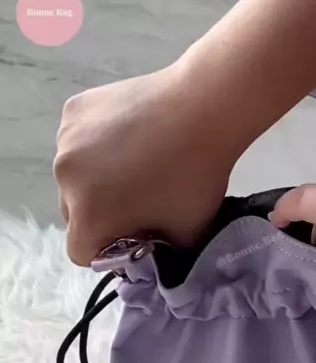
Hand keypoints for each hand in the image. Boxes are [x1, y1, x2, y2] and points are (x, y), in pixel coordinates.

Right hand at [54, 61, 234, 265]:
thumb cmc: (194, 176)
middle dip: (99, 215)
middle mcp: (65, 178)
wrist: (203, 107)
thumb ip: (159, 255)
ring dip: (94, 180)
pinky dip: (95, 146)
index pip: (81, 252)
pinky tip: (126, 136)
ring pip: (74, 176)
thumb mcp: (184, 233)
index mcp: (88, 215)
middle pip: (73, 214)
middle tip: (134, 202)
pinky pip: (77, 141)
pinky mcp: (74, 110)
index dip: (107, 251)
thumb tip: (149, 255)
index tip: (131, 238)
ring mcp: (65, 139)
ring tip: (132, 164)